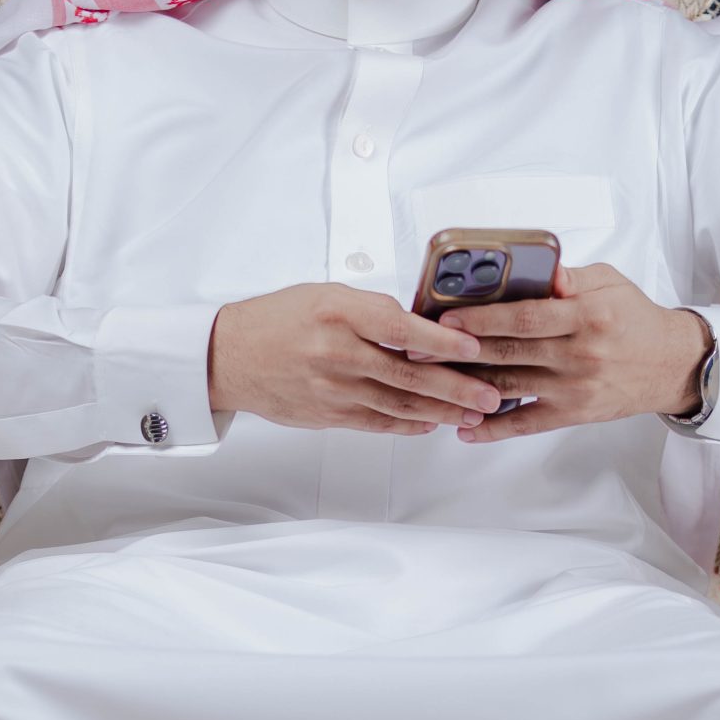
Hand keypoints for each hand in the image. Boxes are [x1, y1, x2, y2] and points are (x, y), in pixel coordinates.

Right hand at [208, 283, 504, 434]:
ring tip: (474, 413)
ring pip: (398, 403)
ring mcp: (332, 388)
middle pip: (408, 374)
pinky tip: (432, 423)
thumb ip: (372, 310)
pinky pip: (377, 422)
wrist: (227, 357)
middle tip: (492, 393)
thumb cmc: (277, 319)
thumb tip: (421, 327)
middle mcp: (336, 352)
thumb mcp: (324, 295)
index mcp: (338, 313)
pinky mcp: (327, 414)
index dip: (443, 343)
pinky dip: (409, 424)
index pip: (402, 328)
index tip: (475, 349)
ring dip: (441, 411)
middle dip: (457, 387)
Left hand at [441, 261, 710, 444]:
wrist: (671, 365)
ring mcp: (575, 388)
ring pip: (511, 386)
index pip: (525, 317)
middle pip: (509, 352)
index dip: (482, 319)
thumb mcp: (609, 283)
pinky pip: (526, 422)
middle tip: (419, 348)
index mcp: (587, 316)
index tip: (446, 318)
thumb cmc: (635, 319)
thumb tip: (540, 271)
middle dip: (459, 351)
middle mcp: (579, 354)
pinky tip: (465, 427)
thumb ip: (570, 278)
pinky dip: (494, 429)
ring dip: (467, 386)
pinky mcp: (573, 413)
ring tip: (430, 381)